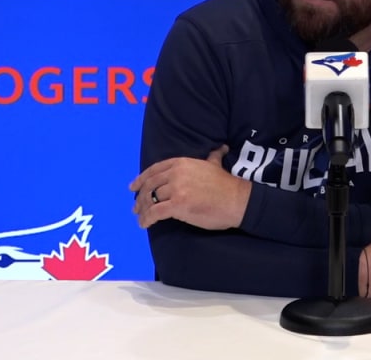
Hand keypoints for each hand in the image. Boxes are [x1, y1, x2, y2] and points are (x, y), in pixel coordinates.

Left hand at [128, 145, 249, 230]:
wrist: (237, 200)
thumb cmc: (226, 185)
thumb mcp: (215, 165)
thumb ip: (213, 156)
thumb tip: (221, 147)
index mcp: (182, 163)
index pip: (154, 170)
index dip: (141, 179)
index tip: (133, 187)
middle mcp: (176, 174)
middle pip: (150, 185)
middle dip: (140, 197)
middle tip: (135, 207)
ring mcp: (176, 189)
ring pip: (150, 199)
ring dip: (142, 210)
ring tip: (140, 217)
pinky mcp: (177, 205)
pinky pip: (155, 213)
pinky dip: (147, 219)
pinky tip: (144, 224)